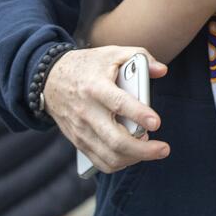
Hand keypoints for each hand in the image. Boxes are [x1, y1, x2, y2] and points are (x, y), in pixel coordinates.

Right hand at [44, 46, 169, 172]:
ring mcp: (81, 130)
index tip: (156, 123)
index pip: (118, 104)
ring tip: (150, 149)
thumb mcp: (113, 53)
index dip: (138, 114)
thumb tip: (162, 70)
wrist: (51, 80)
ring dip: (134, 158)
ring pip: (109, 156)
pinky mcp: (78, 142)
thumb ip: (141, 57)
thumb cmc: (88, 65)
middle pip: (115, 140)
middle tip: (164, 149)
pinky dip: (120, 162)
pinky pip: (100, 162)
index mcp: (96, 87)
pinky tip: (133, 153)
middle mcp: (87, 112)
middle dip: (143, 150)